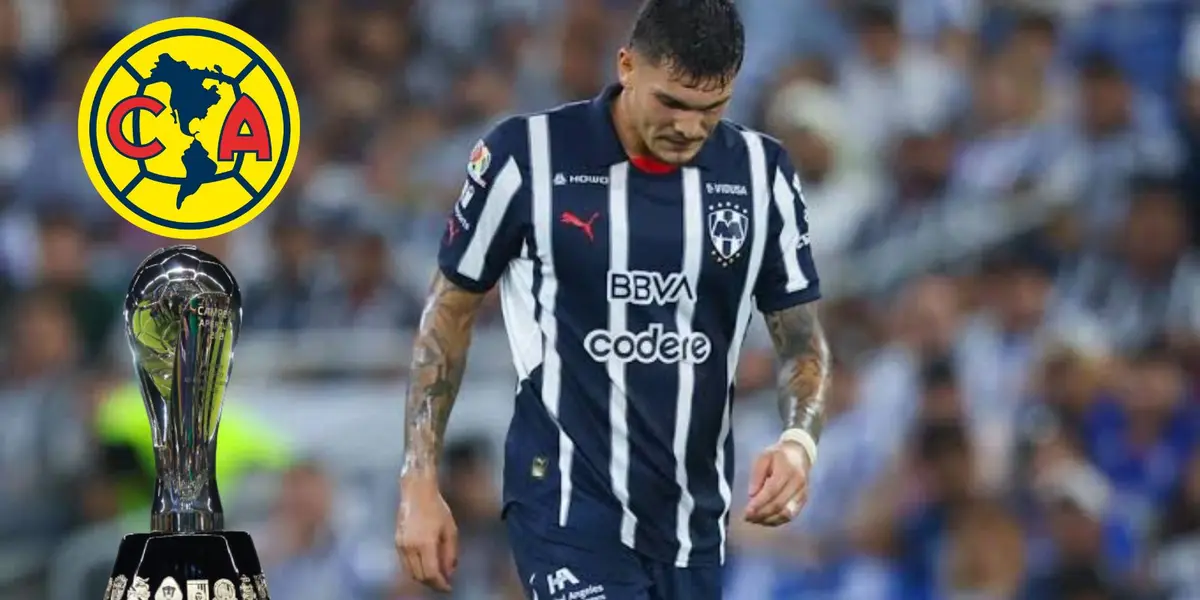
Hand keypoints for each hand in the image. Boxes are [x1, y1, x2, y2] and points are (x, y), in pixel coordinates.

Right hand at [395, 471, 457, 591]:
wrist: (417, 492)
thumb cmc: (437, 509)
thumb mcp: (451, 530)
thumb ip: (450, 554)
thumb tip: (449, 573)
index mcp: (425, 543)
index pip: (431, 574)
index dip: (440, 585)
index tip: (449, 588)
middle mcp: (410, 547)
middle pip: (420, 577)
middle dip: (432, 584)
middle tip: (444, 584)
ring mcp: (401, 545)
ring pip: (411, 572)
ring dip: (423, 578)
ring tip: (436, 577)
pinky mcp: (396, 543)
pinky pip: (405, 564)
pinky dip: (416, 570)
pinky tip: (426, 566)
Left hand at [743, 440, 810, 525]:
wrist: (799, 454)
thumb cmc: (778, 455)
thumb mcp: (763, 457)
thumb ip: (757, 475)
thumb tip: (752, 495)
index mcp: (787, 470)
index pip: (772, 491)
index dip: (759, 503)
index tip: (747, 511)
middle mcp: (797, 484)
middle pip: (779, 504)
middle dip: (762, 514)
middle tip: (747, 518)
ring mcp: (802, 494)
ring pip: (786, 514)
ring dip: (769, 520)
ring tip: (754, 520)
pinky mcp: (803, 501)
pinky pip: (790, 516)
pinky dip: (777, 521)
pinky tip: (765, 520)